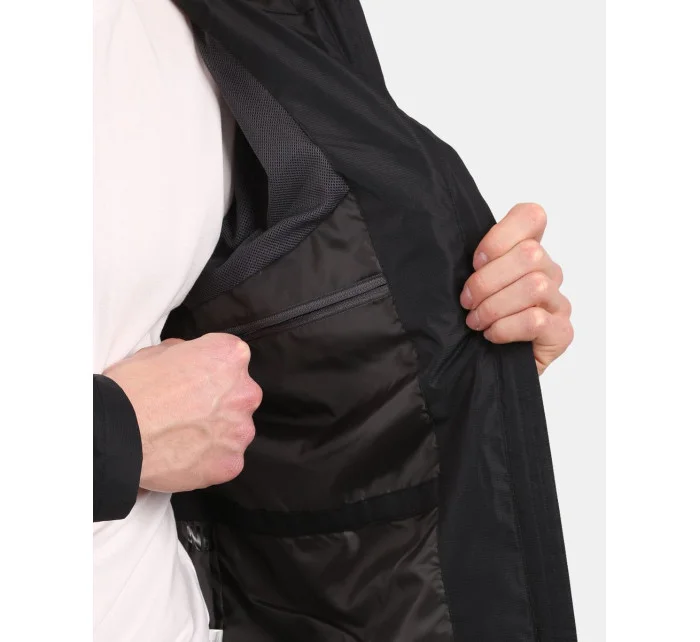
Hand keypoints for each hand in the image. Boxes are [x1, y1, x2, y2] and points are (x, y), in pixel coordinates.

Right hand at [103, 333, 262, 491]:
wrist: (117, 434)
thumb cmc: (132, 389)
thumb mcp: (157, 352)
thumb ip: (187, 354)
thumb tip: (191, 360)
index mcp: (229, 357)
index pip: (232, 359)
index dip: (210, 370)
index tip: (195, 380)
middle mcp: (244, 392)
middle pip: (239, 396)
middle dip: (219, 402)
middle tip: (187, 412)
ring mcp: (240, 431)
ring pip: (234, 430)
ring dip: (216, 433)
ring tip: (182, 438)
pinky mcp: (231, 463)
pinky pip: (226, 459)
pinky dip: (209, 460)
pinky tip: (184, 457)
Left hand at [459, 203, 572, 374]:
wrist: (484, 370)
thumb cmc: (475, 323)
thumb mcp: (469, 286)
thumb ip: (474, 263)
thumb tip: (449, 245)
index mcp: (527, 252)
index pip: (531, 216)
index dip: (500, 236)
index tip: (475, 261)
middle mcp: (549, 273)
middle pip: (530, 254)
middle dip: (487, 280)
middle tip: (467, 302)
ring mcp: (558, 302)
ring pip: (534, 286)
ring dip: (494, 306)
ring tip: (476, 322)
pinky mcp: (561, 332)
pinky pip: (535, 319)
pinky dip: (506, 328)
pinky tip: (492, 336)